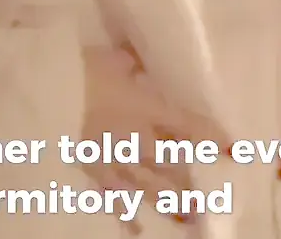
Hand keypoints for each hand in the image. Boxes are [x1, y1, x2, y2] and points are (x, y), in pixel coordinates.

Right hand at [79, 46, 228, 215]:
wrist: (47, 91)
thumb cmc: (81, 70)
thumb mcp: (110, 59)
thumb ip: (126, 63)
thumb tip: (134, 59)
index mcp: (144, 106)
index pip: (185, 124)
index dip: (209, 136)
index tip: (233, 150)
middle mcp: (136, 137)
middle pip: (171, 162)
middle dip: (190, 178)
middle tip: (210, 196)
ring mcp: (114, 158)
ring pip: (148, 184)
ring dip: (168, 201)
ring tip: (188, 217)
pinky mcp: (91, 170)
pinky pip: (112, 195)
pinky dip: (124, 212)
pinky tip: (137, 227)